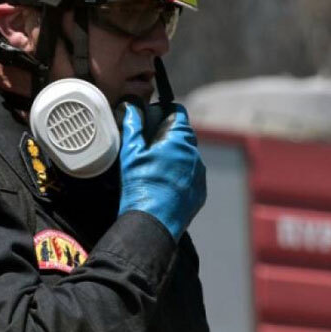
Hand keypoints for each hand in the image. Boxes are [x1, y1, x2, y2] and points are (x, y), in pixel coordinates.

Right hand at [118, 103, 205, 239]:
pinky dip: (180, 176)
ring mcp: (199, 174)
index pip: (178, 113)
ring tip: (155, 170)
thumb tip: (132, 108)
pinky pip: (192, 176)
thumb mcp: (130, 153)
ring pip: (188, 156)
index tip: (155, 118)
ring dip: (176, 157)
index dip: (166, 112)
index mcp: (178, 140)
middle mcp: (194, 154)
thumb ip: (132, 126)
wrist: (152, 224)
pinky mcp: (200, 191)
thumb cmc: (140, 187)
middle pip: (183, 135)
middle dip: (169, 137)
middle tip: (150, 147)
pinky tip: (163, 185)